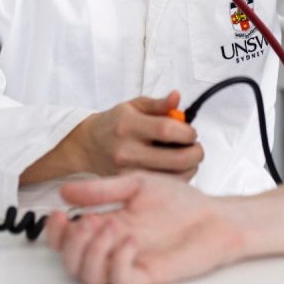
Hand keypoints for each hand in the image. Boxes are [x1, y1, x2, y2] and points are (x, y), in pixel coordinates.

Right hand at [45, 173, 242, 283]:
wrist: (215, 216)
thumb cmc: (180, 202)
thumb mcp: (136, 185)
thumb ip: (102, 190)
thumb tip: (65, 191)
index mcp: (106, 226)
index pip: (67, 239)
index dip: (54, 232)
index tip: (57, 213)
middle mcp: (113, 248)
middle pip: (72, 263)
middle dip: (71, 244)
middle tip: (88, 222)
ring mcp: (129, 263)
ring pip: (90, 277)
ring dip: (92, 252)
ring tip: (110, 227)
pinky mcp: (148, 274)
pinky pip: (120, 280)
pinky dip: (117, 261)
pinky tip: (130, 239)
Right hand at [72, 91, 202, 178]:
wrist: (88, 147)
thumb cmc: (115, 123)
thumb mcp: (134, 106)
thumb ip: (159, 104)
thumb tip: (177, 97)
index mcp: (129, 125)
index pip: (167, 130)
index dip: (187, 132)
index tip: (191, 132)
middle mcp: (128, 151)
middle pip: (176, 159)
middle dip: (196, 153)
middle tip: (196, 147)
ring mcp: (129, 172)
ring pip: (174, 177)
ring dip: (190, 168)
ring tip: (186, 157)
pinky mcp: (131, 185)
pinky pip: (164, 186)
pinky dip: (177, 179)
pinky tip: (174, 168)